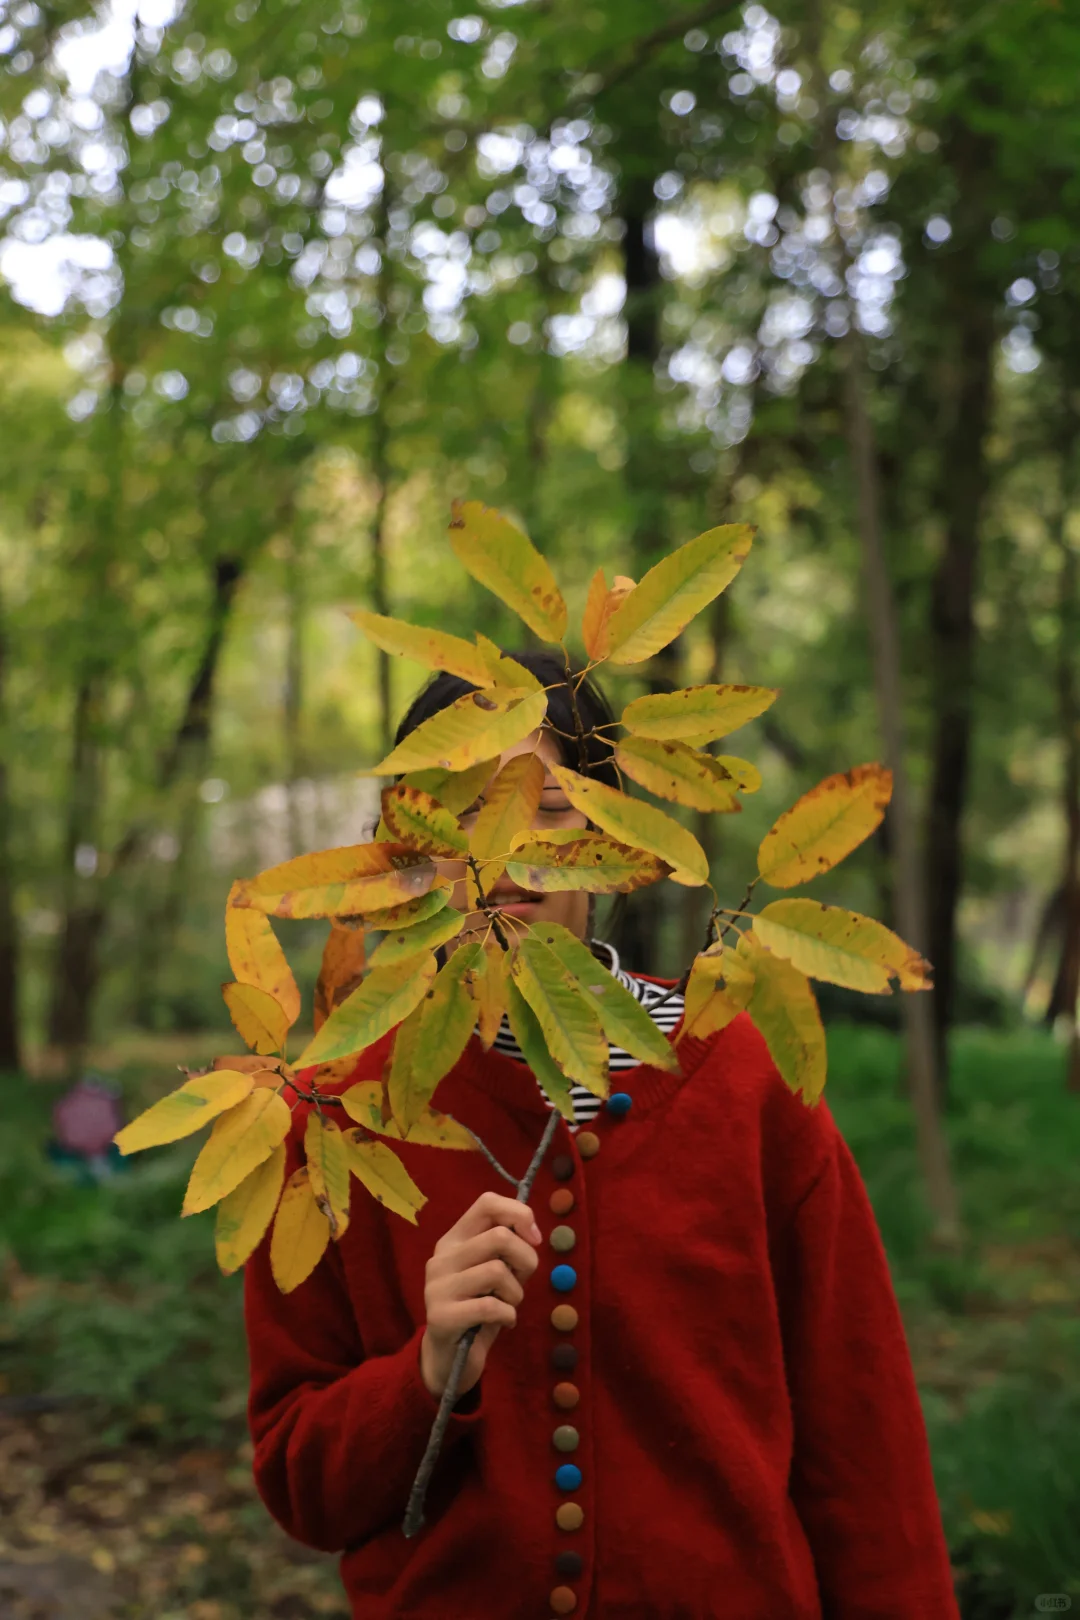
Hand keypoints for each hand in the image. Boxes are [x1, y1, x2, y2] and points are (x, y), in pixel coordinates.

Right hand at [420, 1190, 541, 1398]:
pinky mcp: (441, 1316)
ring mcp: (438, 1286)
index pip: (487, 1203)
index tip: (534, 1239)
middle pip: (499, 1236)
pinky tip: (503, 1322)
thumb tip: (532, 1235)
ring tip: (507, 1305)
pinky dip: (508, 1316)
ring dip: (515, 1293)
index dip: (519, 1213)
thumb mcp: (493, 1272)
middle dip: (525, 1260)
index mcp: (454, 1238)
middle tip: (521, 1282)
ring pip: (497, 1270)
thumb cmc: (478, 1308)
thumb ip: (507, 1249)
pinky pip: (490, 1306)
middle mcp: (442, 1257)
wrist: (449, 1358)